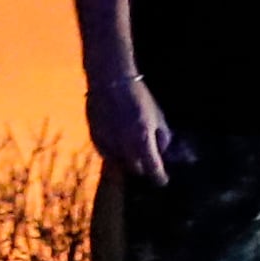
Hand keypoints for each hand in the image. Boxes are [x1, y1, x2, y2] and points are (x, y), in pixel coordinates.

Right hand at [88, 65, 178, 183]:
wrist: (110, 81)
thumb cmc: (139, 96)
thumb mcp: (158, 116)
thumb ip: (163, 139)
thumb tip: (163, 154)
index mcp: (143, 141)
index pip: (153, 170)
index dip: (160, 177)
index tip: (163, 179)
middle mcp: (124, 147)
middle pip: (137, 169)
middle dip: (144, 166)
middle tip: (148, 157)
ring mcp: (108, 144)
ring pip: (121, 163)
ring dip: (129, 160)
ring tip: (132, 145)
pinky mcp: (95, 139)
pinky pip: (108, 154)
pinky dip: (115, 153)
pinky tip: (119, 140)